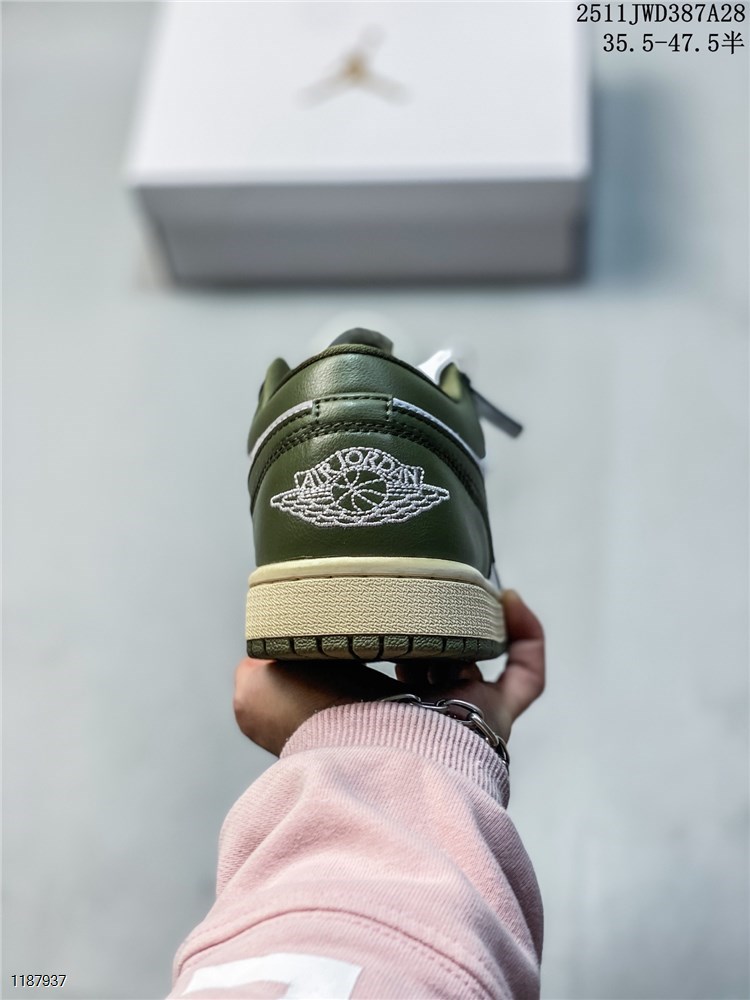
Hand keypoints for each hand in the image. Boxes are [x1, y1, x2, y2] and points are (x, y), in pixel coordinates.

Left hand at [233, 590, 544, 756]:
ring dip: (471, 622)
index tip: (373, 595)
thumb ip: (256, 666)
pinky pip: (525, 675)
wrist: (368, 759)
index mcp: (361, 710)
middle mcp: (413, 716)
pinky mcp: (494, 716)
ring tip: (459, 585)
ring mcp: (458, 717)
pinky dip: (526, 635)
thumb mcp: (259, 692)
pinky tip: (508, 598)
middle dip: (428, 624)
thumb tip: (261, 652)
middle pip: (431, 661)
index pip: (375, 667)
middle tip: (422, 586)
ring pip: (476, 662)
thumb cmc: (314, 728)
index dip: (378, 630)